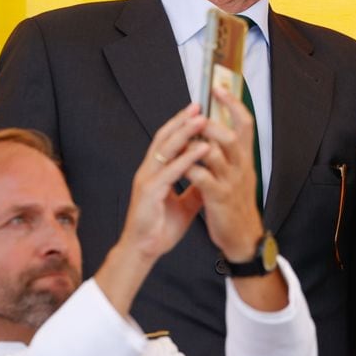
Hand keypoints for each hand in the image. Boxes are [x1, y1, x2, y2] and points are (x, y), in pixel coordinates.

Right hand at [119, 105, 209, 263]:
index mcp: (156, 172)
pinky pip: (170, 171)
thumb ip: (196, 187)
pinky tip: (201, 149)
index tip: (198, 110)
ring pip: (166, 149)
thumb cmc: (160, 227)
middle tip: (199, 105)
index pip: (168, 141)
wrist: (144, 250)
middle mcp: (149, 171)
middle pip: (165, 138)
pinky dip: (187, 159)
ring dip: (185, 133)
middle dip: (182, 120)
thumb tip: (212, 175)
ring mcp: (147, 180)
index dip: (181, 124)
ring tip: (202, 119)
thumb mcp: (185, 203)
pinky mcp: (149, 193)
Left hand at [186, 86, 263, 261]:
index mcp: (245, 158)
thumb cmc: (235, 203)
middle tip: (196, 117)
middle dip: (212, 123)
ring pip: (216, 154)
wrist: (242, 236)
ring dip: (197, 143)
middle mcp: (241, 166)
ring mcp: (231, 182)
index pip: (245, 123)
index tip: (218, 88)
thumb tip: (216, 130)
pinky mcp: (219, 198)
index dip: (233, 104)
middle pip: (232, 135)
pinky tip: (179, 165)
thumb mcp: (238, 174)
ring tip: (183, 138)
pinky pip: (202, 177)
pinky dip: (189, 168)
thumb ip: (229, 153)